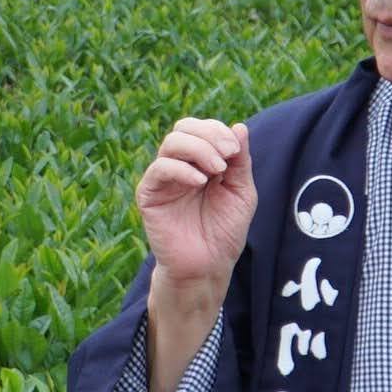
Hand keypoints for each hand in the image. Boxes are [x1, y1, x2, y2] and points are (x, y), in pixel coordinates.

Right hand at [136, 119, 254, 288]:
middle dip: (209, 135)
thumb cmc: (224, 231)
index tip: (236, 151)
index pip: (202, 128)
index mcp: (201, 161)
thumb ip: (241, 160)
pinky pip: (159, 169)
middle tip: (227, 156)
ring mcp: (163, 179)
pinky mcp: (149, 195)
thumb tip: (239, 125)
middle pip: (184, 127)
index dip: (218, 131)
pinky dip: (181, 169)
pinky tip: (199, 182)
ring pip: (171, 142)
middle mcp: (180, 165)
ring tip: (217, 170)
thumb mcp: (241, 192)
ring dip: (198, 149)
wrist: (208, 266)